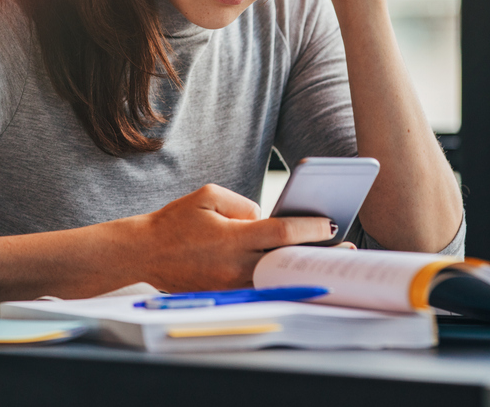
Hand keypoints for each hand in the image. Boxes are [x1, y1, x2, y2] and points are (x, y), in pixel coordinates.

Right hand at [130, 184, 333, 291]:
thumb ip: (244, 204)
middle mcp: (234, 265)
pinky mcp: (226, 293)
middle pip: (285, 260)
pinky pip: (259, 285)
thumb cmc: (175, 220)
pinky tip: (293, 270)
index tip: (331, 224)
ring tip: (326, 260)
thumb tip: (266, 218)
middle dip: (316, 255)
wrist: (144, 252)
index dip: (310, 229)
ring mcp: (230, 283)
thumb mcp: (208, 196)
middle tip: (346, 251)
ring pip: (275, 276)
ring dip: (299, 268)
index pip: (280, 233)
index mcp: (231, 238)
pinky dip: (278, 278)